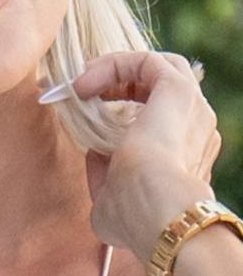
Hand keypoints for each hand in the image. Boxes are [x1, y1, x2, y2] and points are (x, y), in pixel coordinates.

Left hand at [72, 51, 220, 261]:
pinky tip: (84, 83)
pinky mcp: (178, 89)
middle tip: (81, 91)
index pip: (158, 115)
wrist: (156, 210)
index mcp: (184, 152)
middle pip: (158, 87)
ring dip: (115, 69)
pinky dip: (113, 64)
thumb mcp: (110, 197)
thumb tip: (94, 153)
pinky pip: (147, 60)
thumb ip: (104, 174)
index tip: (82, 109)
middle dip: (117, 82)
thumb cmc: (135, 215)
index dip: (118, 106)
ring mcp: (191, 107)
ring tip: (82, 83)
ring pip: (158, 67)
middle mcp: (195, 127)